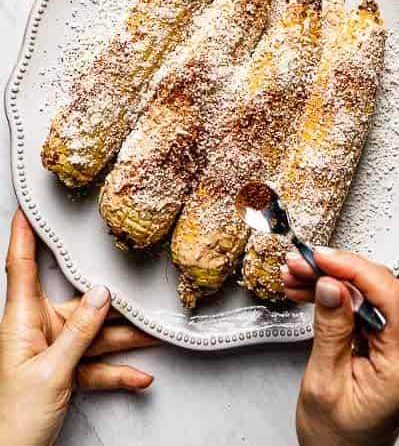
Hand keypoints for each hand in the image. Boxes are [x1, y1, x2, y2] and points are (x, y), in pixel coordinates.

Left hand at [0, 211, 154, 445]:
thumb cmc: (12, 422)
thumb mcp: (51, 372)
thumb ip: (80, 331)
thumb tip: (103, 292)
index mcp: (20, 322)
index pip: (19, 267)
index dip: (23, 235)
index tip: (28, 206)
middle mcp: (35, 330)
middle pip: (77, 302)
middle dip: (110, 300)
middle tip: (135, 278)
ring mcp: (50, 352)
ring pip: (93, 334)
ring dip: (124, 340)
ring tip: (155, 335)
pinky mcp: (62, 374)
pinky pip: (95, 365)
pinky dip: (118, 371)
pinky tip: (140, 375)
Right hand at [285, 247, 398, 445]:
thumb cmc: (336, 442)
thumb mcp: (324, 384)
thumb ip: (332, 330)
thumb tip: (333, 285)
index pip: (390, 297)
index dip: (356, 269)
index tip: (324, 259)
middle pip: (380, 294)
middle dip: (337, 274)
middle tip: (302, 266)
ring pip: (372, 300)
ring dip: (334, 286)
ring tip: (298, 278)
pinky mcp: (394, 351)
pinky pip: (370, 314)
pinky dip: (342, 303)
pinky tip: (314, 294)